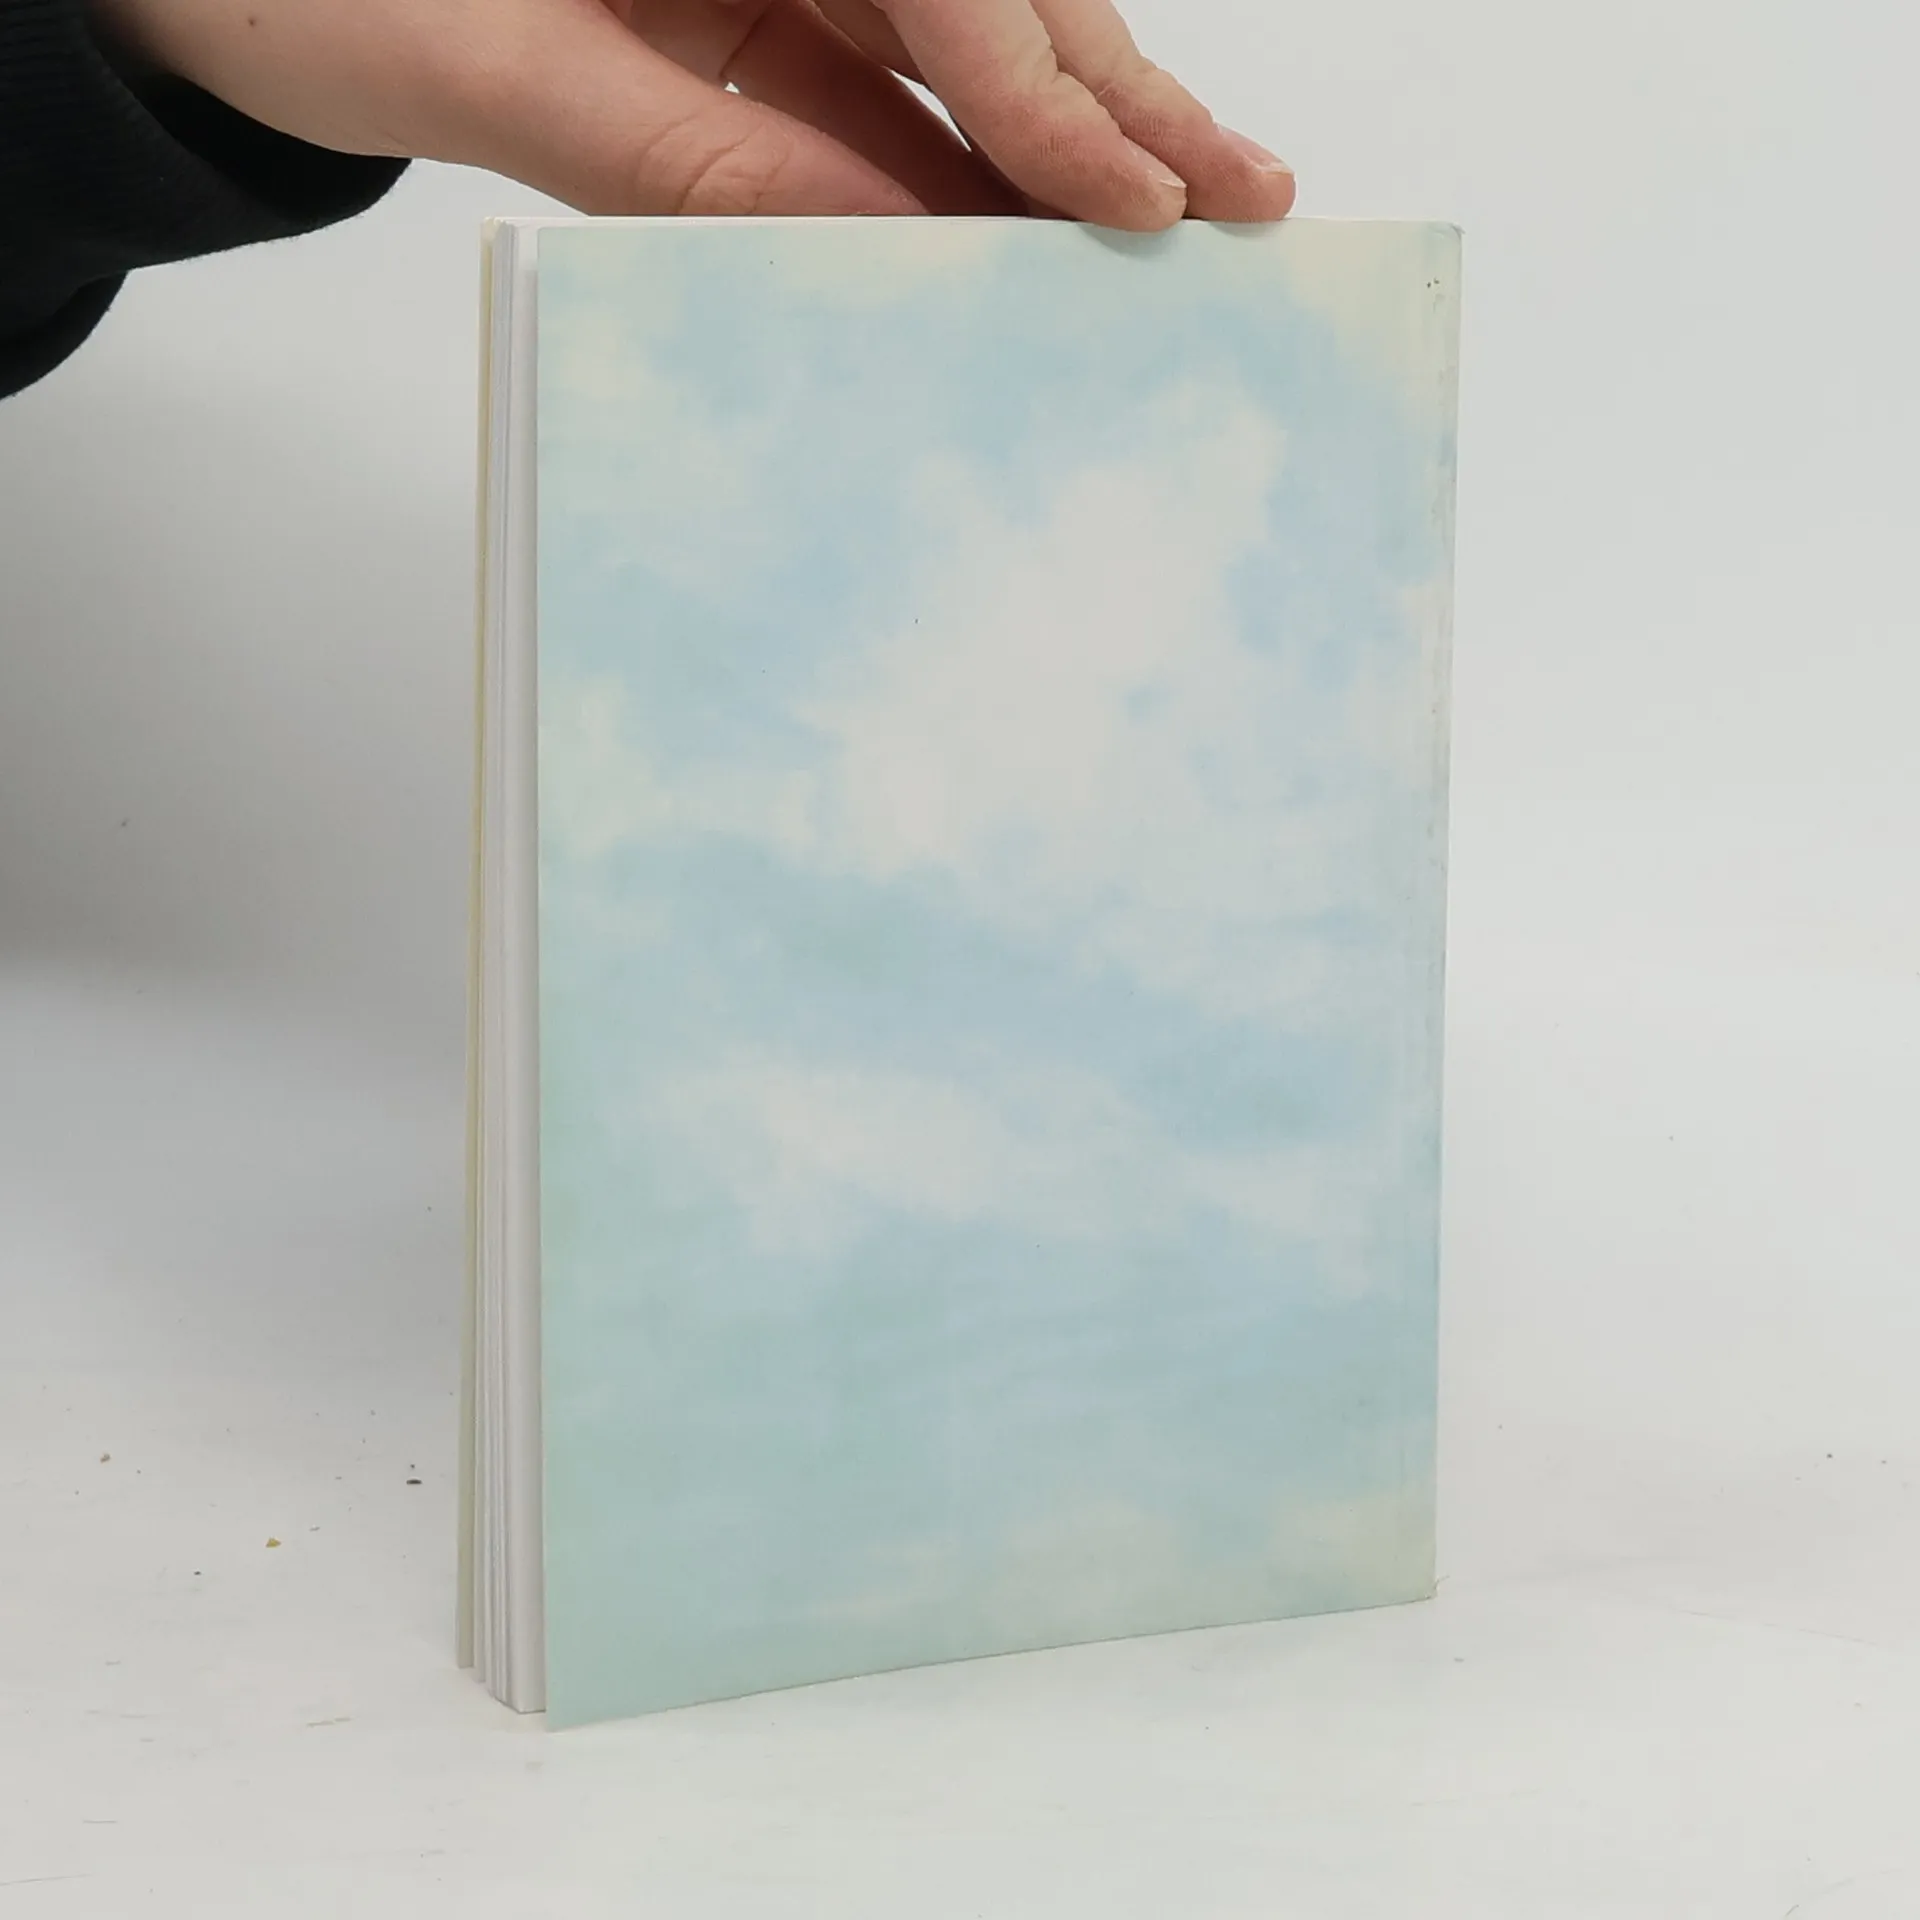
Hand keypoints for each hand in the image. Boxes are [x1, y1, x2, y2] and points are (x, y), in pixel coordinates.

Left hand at [90, 0, 1294, 228]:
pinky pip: (885, 100)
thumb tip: (888, 242)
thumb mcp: (484, 60)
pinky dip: (973, 166)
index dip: (1037, 84)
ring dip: (1081, 128)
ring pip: (958, 44)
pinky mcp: (752, 30)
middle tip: (1240, 190)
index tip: (1128, 192)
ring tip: (1202, 195)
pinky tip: (1056, 213)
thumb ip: (685, 155)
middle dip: (1114, 94)